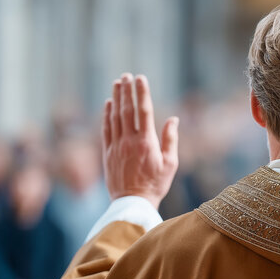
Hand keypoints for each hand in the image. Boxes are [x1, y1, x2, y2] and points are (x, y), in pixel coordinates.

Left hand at [102, 73, 178, 208]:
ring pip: (114, 117)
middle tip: (127, 75)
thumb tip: (173, 119)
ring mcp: (116, 146)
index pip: (144, 111)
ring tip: (118, 83)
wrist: (133, 203)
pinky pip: (106, 129)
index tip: (141, 78)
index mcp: (147, 142)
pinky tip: (108, 104)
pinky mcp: (107, 153)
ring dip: (116, 98)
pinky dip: (106, 115)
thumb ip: (170, 139)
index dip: (142, 93)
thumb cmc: (156, 184)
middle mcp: (130, 141)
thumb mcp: (171, 163)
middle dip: (127, 91)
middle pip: (127, 110)